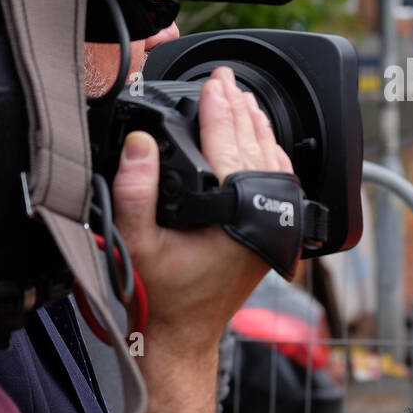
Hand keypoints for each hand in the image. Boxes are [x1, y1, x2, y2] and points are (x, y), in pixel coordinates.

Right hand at [113, 66, 293, 346]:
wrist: (183, 333)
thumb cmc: (162, 295)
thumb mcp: (136, 242)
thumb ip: (134, 191)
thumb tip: (140, 144)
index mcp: (236, 215)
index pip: (228, 145)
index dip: (219, 108)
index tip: (214, 80)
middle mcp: (263, 218)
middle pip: (254, 146)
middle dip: (239, 108)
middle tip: (226, 79)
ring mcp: (274, 225)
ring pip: (272, 160)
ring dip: (256, 127)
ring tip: (242, 98)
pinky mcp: (274, 232)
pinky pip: (279, 181)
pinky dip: (268, 153)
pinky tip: (260, 138)